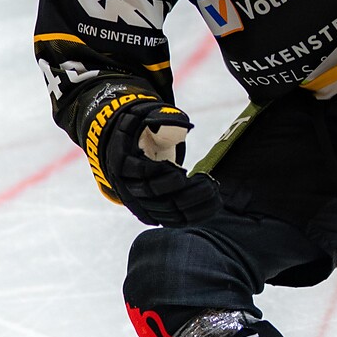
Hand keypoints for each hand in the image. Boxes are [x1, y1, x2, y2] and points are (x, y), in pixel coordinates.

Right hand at [94, 95, 222, 226]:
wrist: (123, 147)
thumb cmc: (139, 129)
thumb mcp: (145, 116)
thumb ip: (161, 117)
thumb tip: (185, 124)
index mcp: (123, 159)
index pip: (141, 171)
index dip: (161, 173)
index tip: (182, 171)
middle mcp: (126, 183)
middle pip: (154, 195)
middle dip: (183, 192)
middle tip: (208, 185)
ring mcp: (136, 200)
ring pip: (163, 212)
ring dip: (190, 207)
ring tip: (213, 195)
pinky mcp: (148, 210)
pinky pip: (167, 220)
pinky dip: (186, 219)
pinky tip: (207, 210)